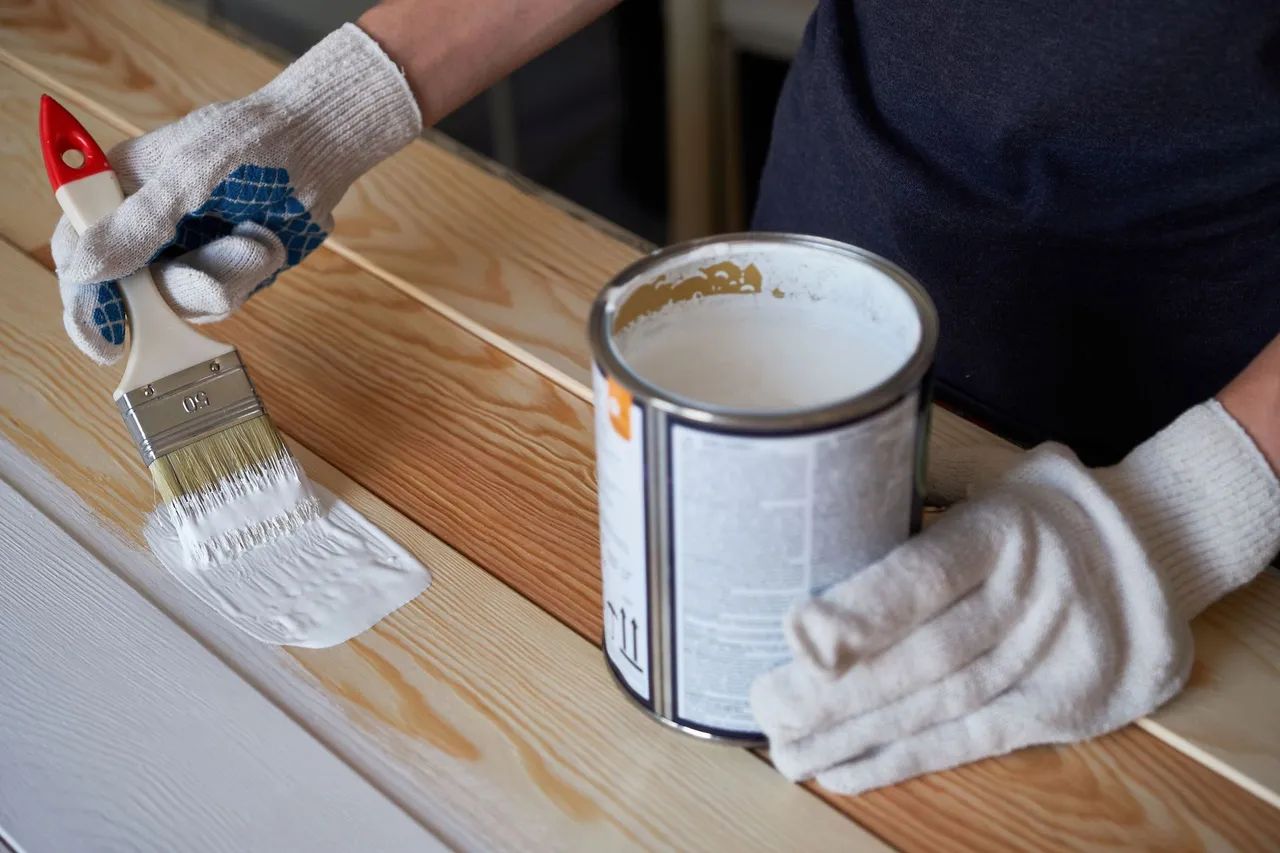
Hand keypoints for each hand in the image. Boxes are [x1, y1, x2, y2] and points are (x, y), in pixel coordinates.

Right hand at [51, 24, 420, 363]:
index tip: (106, 343)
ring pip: (186, 302)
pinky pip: (226, 296)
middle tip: (214, 282)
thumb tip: (80, 267)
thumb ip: (137, 223)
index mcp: (114, 194)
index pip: (78, 259)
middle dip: (181, 288)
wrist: (318, 146)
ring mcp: (185, 253)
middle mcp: (144, 231)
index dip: (85, 306)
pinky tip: (265, 240)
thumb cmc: (249, 141)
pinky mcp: (225, 269)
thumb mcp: (189, 176)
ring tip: (256, 237)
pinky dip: (250, 274)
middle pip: (135, 296)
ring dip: (227, 274)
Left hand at [750, 401, 1279, 794]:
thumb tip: (817, 485)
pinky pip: (972, 740)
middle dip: (837, 693)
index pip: (927, 575)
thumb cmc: (1042, 507)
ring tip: (789, 750)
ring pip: (939, 706)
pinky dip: (903, 759)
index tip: (797, 636)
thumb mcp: (992, 473)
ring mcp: (1050, 658)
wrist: (1156, 544)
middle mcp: (1029, 595)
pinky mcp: (1061, 707)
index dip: (864, 611)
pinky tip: (845, 769)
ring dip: (856, 735)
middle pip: (922, 656)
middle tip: (767, 709)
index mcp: (1004, 526)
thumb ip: (914, 484)